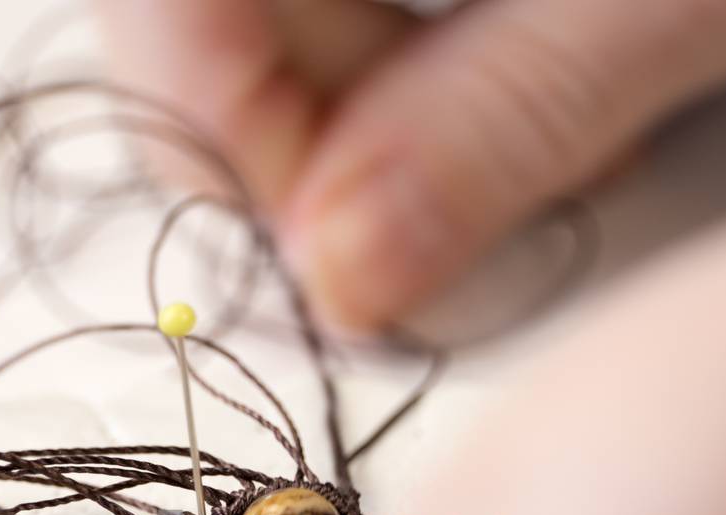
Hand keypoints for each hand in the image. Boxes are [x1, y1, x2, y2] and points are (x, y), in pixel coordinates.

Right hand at [95, 0, 725, 329]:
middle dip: (337, 142)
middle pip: (216, 19)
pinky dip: (437, 51)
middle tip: (486, 185)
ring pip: (288, 15)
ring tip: (560, 100)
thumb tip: (343, 277)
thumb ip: (502, 124)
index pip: (165, 8)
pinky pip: (371, 1)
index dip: (237, 157)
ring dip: (400, 103)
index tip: (345, 262)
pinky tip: (547, 48)